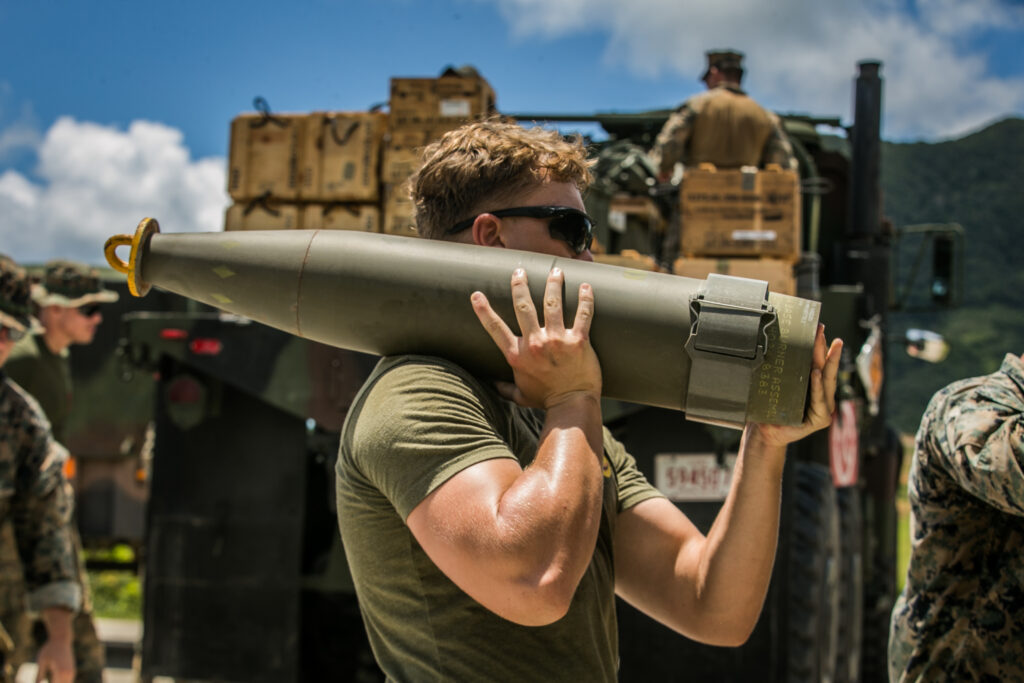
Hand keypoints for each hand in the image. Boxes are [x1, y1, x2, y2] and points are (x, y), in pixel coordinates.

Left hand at [35, 638, 73, 682]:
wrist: (61, 639)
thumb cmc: (49, 649)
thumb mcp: (41, 661)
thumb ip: (39, 675)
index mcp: (60, 672)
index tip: (40, 682)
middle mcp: (68, 674)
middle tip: (41, 681)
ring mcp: (72, 672)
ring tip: (50, 679)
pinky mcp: (72, 671)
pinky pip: (67, 682)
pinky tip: (53, 680)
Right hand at [472, 267, 600, 408]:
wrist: (572, 405)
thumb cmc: (546, 400)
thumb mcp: (520, 395)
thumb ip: (505, 388)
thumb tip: (492, 385)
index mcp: (517, 355)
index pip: (495, 328)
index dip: (483, 310)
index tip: (476, 295)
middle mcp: (534, 343)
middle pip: (523, 306)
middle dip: (520, 285)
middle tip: (520, 271)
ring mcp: (556, 340)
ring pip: (552, 303)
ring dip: (553, 284)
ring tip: (555, 271)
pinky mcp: (578, 341)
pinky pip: (582, 314)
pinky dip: (585, 298)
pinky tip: (585, 286)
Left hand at [750, 324, 841, 447]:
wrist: (764, 432)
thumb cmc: (769, 408)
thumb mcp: (776, 386)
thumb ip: (782, 370)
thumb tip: (773, 342)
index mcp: (812, 384)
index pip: (818, 362)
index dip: (819, 345)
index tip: (818, 327)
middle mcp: (821, 394)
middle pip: (825, 368)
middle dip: (827, 348)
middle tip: (824, 331)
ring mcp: (823, 406)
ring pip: (826, 381)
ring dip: (828, 363)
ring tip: (830, 346)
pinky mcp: (821, 419)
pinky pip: (820, 400)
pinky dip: (818, 387)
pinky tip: (816, 373)